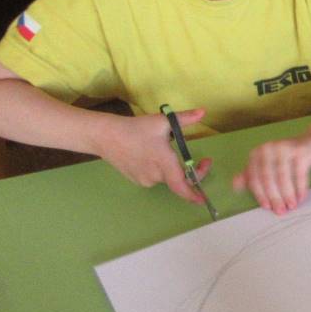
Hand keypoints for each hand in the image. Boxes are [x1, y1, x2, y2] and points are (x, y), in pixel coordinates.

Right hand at [94, 108, 210, 203]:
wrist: (106, 136)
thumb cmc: (136, 128)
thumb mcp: (163, 121)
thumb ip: (185, 118)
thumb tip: (203, 112)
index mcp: (164, 163)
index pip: (181, 186)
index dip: (193, 195)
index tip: (204, 199)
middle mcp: (155, 176)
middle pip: (178, 180)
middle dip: (191, 172)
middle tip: (201, 160)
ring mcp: (144, 180)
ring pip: (167, 177)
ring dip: (173, 168)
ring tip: (165, 150)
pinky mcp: (136, 180)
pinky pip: (155, 177)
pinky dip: (160, 169)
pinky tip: (151, 155)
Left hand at [233, 134, 310, 214]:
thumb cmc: (289, 157)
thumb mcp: (268, 164)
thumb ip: (251, 174)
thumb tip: (235, 186)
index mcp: (258, 152)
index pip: (255, 178)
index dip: (260, 195)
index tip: (267, 207)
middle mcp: (270, 148)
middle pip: (268, 178)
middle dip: (275, 198)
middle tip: (281, 211)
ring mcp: (286, 148)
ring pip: (283, 177)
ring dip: (288, 195)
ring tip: (292, 206)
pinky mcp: (302, 151)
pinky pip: (300, 174)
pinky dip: (300, 189)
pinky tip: (301, 198)